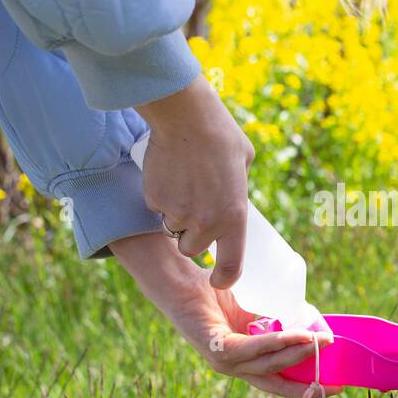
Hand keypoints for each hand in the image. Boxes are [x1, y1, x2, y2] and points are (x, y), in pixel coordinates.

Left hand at [110, 232, 340, 397]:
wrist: (182, 282)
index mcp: (245, 362)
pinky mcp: (216, 348)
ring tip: (321, 343)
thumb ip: (280, 318)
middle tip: (336, 382)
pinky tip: (294, 336)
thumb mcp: (256, 309)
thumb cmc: (217, 293)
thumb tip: (315, 323)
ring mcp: (224, 361)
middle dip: (308, 383)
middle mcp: (235, 367)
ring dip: (297, 354)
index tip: (334, 387)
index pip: (278, 381)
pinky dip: (276, 342)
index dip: (306, 387)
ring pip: (268, 363)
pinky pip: (251, 348)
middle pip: (276, 381)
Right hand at [135, 74, 252, 288]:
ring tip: (183, 182)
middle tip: (195, 207)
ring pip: (171, 228)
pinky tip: (169, 172)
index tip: (218, 280)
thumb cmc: (221, 136)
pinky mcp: (155, 200)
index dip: (224, 278)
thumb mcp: (243, 166)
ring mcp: (178, 214)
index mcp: (234, 217)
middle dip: (191, 234)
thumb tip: (231, 199)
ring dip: (175, 213)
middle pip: (191, 248)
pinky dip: (160, 196)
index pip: (231, 266)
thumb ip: (237, 191)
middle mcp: (206, 223)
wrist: (187, 117)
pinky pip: (156, 208)